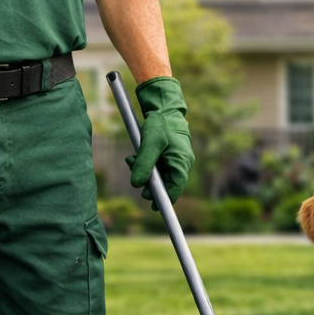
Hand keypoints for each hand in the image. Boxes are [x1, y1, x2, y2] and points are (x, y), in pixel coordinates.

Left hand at [126, 75, 193, 203]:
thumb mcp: (150, 143)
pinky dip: (146, 165)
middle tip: (136, 181)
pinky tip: (135, 158)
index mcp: (181, 162)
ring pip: (160, 175)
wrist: (164, 107)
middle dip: (149, 184)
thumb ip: (144, 164)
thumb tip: (137, 184)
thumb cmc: (160, 123)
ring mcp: (176, 159)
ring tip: (132, 161)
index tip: (154, 208)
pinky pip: (158, 166)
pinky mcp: (169, 155)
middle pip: (166, 183)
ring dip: (145, 172)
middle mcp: (181, 163)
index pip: (175, 189)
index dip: (165, 200)